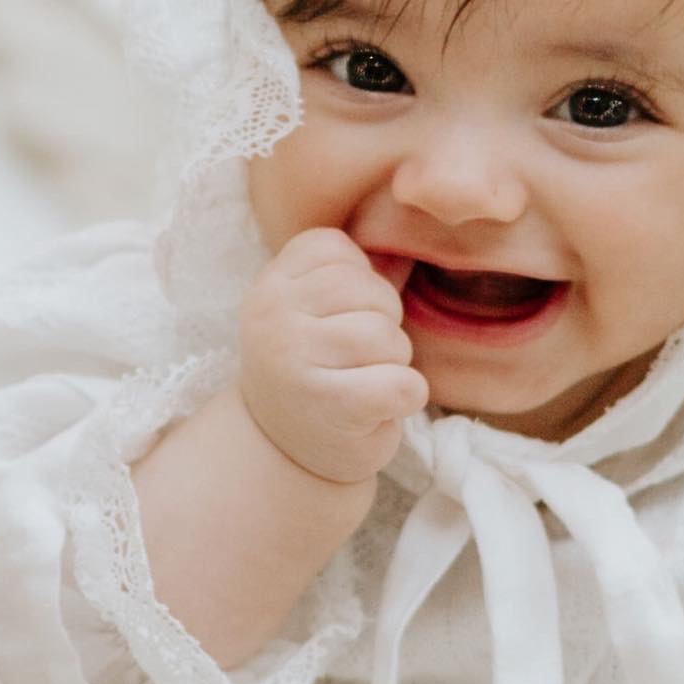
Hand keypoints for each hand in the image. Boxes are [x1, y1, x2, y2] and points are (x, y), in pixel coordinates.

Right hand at [239, 228, 428, 483]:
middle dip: (383, 324)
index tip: (340, 320)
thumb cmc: (314, 374)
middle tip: (360, 359)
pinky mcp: (331, 407)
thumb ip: (352, 275)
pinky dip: (407, 396)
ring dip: (394, 363)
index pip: (337, 249)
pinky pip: (403, 384)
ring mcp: (297, 363)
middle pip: (369, 291)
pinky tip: (380, 407)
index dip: (360, 283)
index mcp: (270, 287)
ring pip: (388, 337)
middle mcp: (273, 319)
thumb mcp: (314, 314)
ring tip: (366, 382)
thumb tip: (412, 229)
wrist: (284, 455)